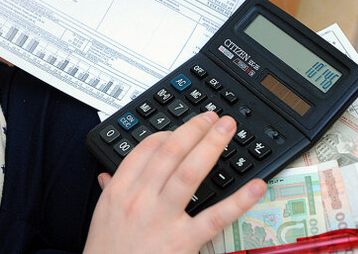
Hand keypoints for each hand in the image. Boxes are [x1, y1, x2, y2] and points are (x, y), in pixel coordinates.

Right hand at [83, 112, 265, 253]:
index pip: (146, 150)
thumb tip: (108, 174)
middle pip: (171, 152)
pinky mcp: (184, 241)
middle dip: (194, 129)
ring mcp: (163, 219)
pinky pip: (216, 217)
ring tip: (227, 130)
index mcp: (120, 191)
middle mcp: (141, 199)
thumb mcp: (102, 217)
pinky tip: (255, 186)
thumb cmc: (108, 253)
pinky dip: (239, 201)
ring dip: (212, 146)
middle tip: (213, 117)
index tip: (182, 128)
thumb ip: (110, 190)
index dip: (167, 133)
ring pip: (191, 173)